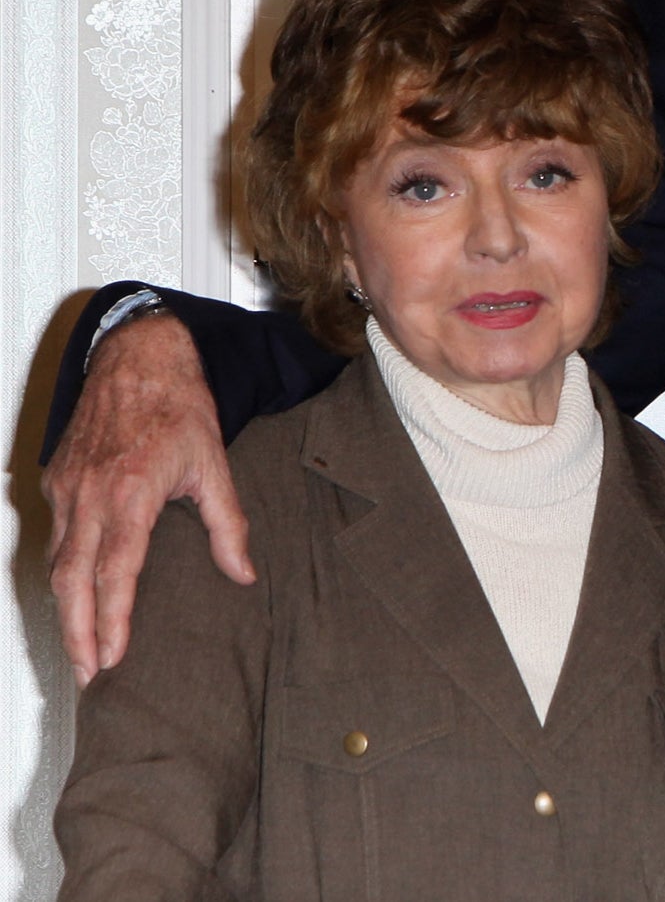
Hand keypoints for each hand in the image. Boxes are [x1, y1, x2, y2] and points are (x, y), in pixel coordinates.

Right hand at [41, 314, 254, 686]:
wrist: (138, 357)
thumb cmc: (180, 406)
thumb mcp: (214, 463)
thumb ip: (228, 523)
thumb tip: (243, 573)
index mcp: (130, 492)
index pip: (115, 571)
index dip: (111, 619)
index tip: (112, 657)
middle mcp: (90, 495)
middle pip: (72, 579)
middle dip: (77, 632)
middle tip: (87, 675)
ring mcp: (67, 488)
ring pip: (56, 563)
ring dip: (66, 610)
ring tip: (81, 651)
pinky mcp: (56, 481)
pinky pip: (53, 537)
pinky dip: (60, 574)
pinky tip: (73, 599)